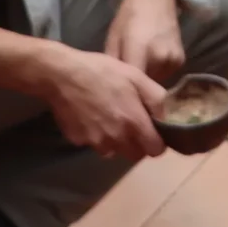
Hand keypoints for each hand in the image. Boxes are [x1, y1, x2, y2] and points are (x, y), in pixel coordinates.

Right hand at [33, 43, 166, 159]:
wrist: (62, 75)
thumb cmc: (102, 71)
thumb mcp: (136, 76)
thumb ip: (156, 99)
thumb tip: (166, 117)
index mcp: (134, 123)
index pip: (155, 151)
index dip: (157, 142)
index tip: (153, 132)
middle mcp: (117, 139)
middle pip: (135, 155)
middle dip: (137, 144)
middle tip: (131, 123)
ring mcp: (96, 143)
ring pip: (114, 151)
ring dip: (116, 141)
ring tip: (109, 118)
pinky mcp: (79, 142)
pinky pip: (94, 144)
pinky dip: (96, 136)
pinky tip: (91, 116)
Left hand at [103, 0, 186, 85]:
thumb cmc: (128, 16)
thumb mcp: (113, 37)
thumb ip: (112, 64)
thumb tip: (109, 87)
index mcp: (139, 48)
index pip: (131, 83)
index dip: (123, 93)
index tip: (116, 96)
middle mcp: (159, 56)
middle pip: (143, 85)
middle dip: (133, 86)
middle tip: (124, 82)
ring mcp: (173, 60)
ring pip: (155, 82)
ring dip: (146, 80)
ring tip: (138, 68)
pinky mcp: (181, 61)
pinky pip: (165, 75)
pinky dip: (156, 73)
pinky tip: (150, 61)